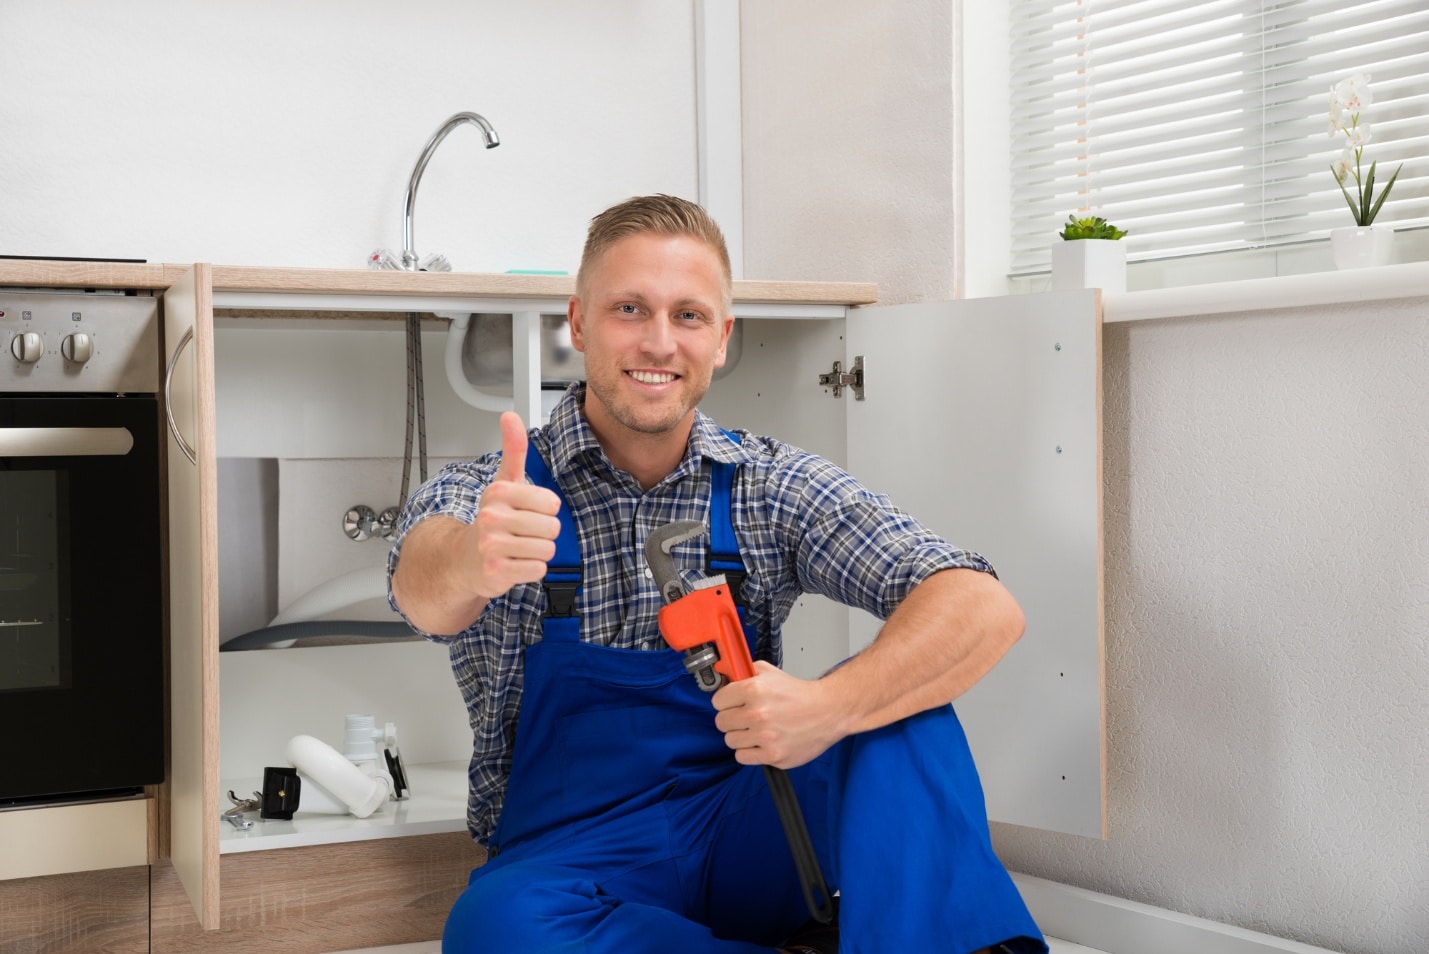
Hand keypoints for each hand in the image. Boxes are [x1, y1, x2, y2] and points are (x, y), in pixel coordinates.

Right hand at [462, 411, 561, 599]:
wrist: (465, 559)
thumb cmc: (492, 519)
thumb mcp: (504, 482)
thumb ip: (514, 450)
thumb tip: (510, 416)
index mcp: (499, 492)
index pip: (552, 503)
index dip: (545, 510)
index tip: (526, 511)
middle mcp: (492, 517)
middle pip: (552, 528)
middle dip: (543, 533)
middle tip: (521, 532)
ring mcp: (492, 545)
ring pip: (547, 549)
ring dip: (537, 552)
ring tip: (518, 547)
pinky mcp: (496, 571)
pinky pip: (538, 570)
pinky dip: (530, 569)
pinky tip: (514, 562)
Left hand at [711, 662, 849, 768]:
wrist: (828, 712)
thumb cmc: (800, 694)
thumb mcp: (770, 672)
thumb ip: (744, 672)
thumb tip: (725, 675)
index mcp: (754, 690)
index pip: (717, 701)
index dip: (725, 701)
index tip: (732, 703)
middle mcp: (758, 713)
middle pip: (721, 722)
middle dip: (731, 719)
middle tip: (745, 717)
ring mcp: (765, 736)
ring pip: (730, 741)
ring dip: (741, 736)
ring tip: (756, 730)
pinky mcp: (773, 755)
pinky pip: (743, 757)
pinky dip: (749, 751)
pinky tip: (760, 742)